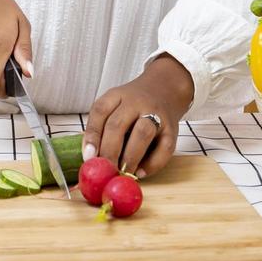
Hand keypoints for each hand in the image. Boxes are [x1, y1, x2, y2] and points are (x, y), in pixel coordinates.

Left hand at [83, 55, 193, 178]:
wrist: (167, 87)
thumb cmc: (134, 104)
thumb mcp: (115, 105)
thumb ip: (102, 127)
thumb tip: (91, 158)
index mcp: (117, 95)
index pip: (100, 111)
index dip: (92, 135)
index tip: (89, 157)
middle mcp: (136, 102)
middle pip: (118, 125)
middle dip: (109, 151)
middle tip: (105, 172)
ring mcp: (156, 114)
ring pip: (142, 134)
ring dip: (130, 157)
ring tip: (122, 173)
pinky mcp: (172, 129)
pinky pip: (164, 148)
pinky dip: (152, 164)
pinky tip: (141, 172)